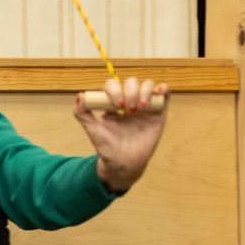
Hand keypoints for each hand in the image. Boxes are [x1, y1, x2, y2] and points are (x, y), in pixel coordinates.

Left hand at [75, 76, 167, 192]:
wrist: (123, 162)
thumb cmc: (107, 146)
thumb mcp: (92, 129)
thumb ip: (82, 113)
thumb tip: (80, 96)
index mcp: (113, 103)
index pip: (114, 85)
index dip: (115, 90)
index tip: (116, 105)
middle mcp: (129, 102)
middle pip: (131, 82)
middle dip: (130, 92)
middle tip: (128, 108)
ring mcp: (145, 106)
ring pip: (148, 84)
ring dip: (144, 91)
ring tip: (139, 108)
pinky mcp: (158, 112)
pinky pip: (164, 95)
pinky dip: (162, 88)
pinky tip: (157, 92)